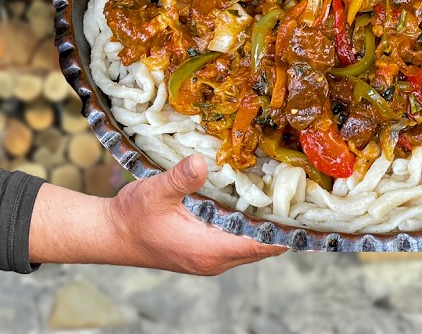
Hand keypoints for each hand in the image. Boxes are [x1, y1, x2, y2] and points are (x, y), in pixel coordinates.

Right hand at [28, 155, 285, 272]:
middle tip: (308, 194)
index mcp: (210, 250)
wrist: (110, 235)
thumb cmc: (132, 217)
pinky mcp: (204, 252)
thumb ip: (181, 178)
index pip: (263, 244)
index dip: (288, 229)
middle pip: (264, 246)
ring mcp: (211, 258)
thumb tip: (202, 162)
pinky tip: (258, 204)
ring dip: (269, 226)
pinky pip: (239, 242)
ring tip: (290, 197)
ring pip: (252, 245)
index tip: (311, 209)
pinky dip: (252, 226)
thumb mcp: (155, 192)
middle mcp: (216, 260)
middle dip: (285, 225)